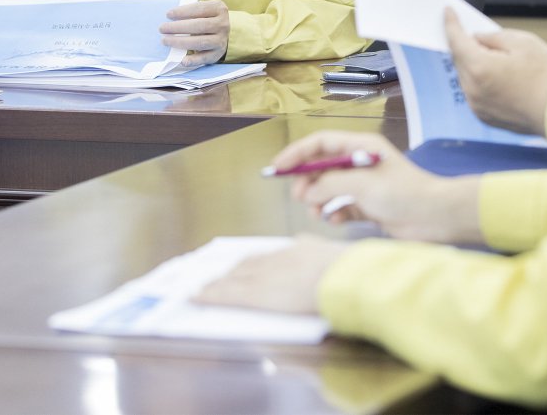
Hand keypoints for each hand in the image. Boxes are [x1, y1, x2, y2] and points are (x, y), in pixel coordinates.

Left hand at [160, 0, 229, 66]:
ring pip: (201, 42)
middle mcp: (223, 24)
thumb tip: (170, 17)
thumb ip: (191, 11)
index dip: (183, 11)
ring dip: (181, 42)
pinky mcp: (217, 54)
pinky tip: (182, 60)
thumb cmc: (205, 18)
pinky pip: (205, 58)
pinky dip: (193, 60)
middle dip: (179, 27)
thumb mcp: (203, 10)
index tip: (168, 14)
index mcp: (219, 9)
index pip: (200, 9)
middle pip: (200, 26)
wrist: (221, 33)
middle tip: (162, 28)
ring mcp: (221, 40)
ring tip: (165, 41)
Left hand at [193, 234, 347, 313]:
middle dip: (231, 271)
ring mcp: (265, 274)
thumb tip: (310, 249)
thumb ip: (319, 254)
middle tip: (218, 277)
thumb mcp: (335, 256)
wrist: (346, 277)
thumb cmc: (349, 272)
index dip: (251, 263)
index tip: (242, 266)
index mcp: (298, 248)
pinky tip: (197, 297)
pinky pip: (227, 294)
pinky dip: (209, 295)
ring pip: (234, 277)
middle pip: (247, 264)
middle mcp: (277, 258)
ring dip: (218, 282)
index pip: (268, 256)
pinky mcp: (256, 293)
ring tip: (205, 287)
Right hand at [272, 131, 481, 244]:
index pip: (321, 143)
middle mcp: (361, 163)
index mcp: (361, 147)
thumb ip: (330, 184)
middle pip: (321, 167)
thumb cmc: (405, 194)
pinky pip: (341, 207)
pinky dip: (334, 213)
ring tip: (317, 211)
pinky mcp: (369, 206)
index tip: (278, 168)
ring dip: (319, 200)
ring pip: (329, 189)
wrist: (435, 218)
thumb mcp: (362, 185)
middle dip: (307, 181)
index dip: (297, 153)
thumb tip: (308, 191)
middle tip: (300, 197)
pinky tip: (336, 219)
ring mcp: (365, 185)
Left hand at [444, 8, 546, 133]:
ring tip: (495, 58)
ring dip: (473, 64)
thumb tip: (478, 39)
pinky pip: (474, 92)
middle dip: (465, 45)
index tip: (448, 13)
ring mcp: (477, 105)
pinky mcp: (484, 116)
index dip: (450, 23)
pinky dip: (480, 82)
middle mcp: (473, 89)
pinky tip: (497, 77)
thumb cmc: (546, 79)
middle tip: (477, 36)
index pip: (456, 40)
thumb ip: (494, 37)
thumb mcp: (523, 43)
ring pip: (466, 77)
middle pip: (459, 59)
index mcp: (480, 68)